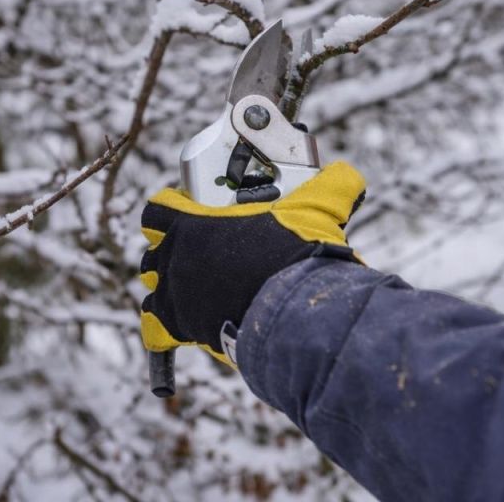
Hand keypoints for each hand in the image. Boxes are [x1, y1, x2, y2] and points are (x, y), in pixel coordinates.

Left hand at [139, 161, 365, 366]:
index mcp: (191, 223)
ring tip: (195, 284)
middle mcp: (175, 258)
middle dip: (172, 248)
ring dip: (169, 283)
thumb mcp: (316, 210)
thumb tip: (348, 174)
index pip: (158, 209)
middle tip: (201, 250)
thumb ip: (330, 186)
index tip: (186, 209)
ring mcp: (175, 294)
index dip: (170, 208)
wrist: (291, 314)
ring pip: (156, 285)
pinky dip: (164, 329)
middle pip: (156, 249)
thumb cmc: (294, 257)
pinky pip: (156, 329)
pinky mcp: (182, 327)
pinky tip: (179, 328)